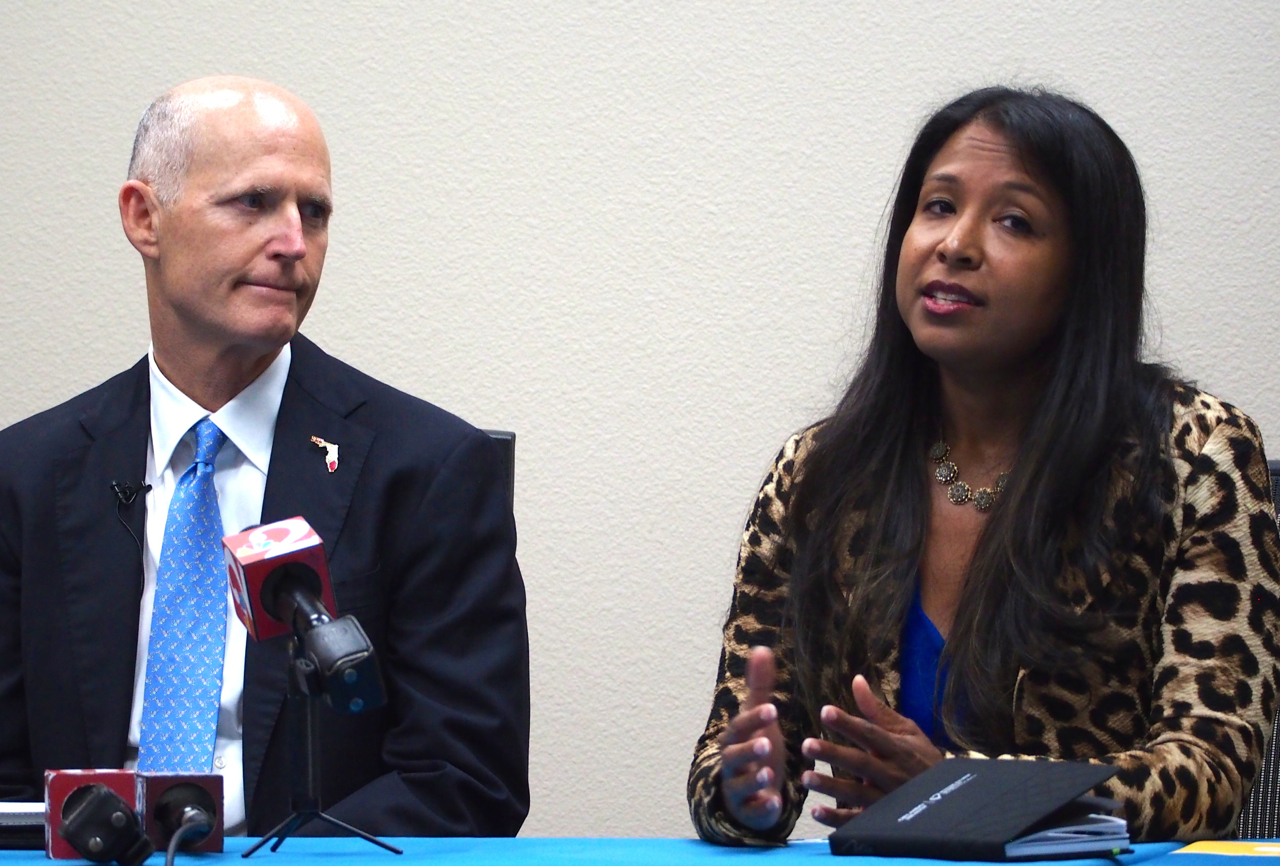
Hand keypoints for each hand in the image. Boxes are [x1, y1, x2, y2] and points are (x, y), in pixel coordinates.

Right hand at [717, 646, 787, 829]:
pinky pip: (753, 811)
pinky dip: (762, 808)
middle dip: (749, 750)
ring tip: (769, 775)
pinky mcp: (749, 811)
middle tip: (767, 743)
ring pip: (741, 785)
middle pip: (734, 756)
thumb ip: (760, 687)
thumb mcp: (758, 719)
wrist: (747, 791)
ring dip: (755, 779)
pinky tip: (775, 804)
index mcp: (734, 739)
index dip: (755, 719)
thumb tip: (761, 648)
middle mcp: (731, 763)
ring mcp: (738, 789)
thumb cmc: (754, 748)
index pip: (740, 727)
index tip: (773, 710)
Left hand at [800, 674, 944, 826]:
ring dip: (832, 787)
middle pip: (861, 764)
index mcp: (897, 749)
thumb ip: (876, 710)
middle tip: (806, 745)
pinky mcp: (882, 822)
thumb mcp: (906, 732)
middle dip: (834, 755)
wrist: (953, 800)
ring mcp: (887, 800)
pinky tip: (817, 812)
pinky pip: (859, 822)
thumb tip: (856, 679)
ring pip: (858, 794)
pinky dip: (838, 820)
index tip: (825, 711)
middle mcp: (891, 774)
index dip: (848, 723)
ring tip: (806, 778)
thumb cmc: (922, 760)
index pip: (870, 734)